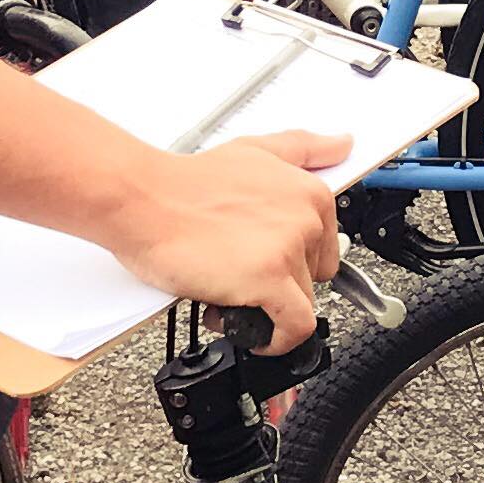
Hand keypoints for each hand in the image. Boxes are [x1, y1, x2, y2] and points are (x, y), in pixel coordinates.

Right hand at [100, 130, 347, 340]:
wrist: (141, 200)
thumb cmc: (185, 184)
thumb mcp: (253, 152)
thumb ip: (303, 150)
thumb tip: (342, 143)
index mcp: (308, 191)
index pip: (324, 247)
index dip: (292, 262)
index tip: (266, 264)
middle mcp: (305, 217)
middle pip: (312, 278)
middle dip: (278, 285)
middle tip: (238, 276)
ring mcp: (288, 248)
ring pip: (301, 304)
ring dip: (265, 309)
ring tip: (226, 292)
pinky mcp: (269, 279)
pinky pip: (295, 328)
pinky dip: (274, 339)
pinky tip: (245, 328)